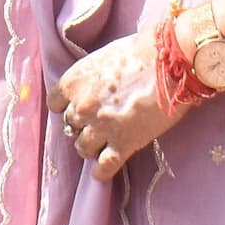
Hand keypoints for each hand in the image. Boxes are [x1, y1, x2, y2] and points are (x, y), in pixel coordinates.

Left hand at [56, 32, 180, 180]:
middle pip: (70, 126)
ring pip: (82, 148)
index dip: (67, 107)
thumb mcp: (103, 58)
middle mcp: (82, 107)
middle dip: (82, 125)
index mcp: (74, 82)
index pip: (55, 104)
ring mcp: (101, 127)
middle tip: (98, 123)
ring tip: (103, 144)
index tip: (78, 107)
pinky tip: (102, 172)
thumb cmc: (140, 52)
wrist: (168, 62)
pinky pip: (104, 167)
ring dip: (91, 146)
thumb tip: (93, 89)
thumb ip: (91, 79)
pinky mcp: (123, 143)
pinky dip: (101, 172)